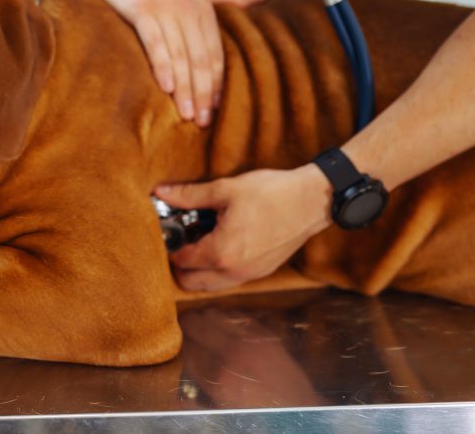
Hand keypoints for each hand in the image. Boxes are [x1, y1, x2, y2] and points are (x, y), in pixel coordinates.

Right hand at [86, 0, 262, 126]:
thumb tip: (261, 0)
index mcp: (204, 8)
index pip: (216, 54)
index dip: (216, 84)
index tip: (216, 110)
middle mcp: (190, 10)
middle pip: (201, 60)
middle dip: (203, 93)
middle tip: (203, 122)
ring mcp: (166, 10)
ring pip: (182, 56)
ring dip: (185, 88)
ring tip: (187, 115)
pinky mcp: (143, 10)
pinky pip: (156, 42)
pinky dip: (163, 65)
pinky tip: (165, 87)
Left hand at [155, 164, 332, 289]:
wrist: (313, 201)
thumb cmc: (272, 193)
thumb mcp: (225, 189)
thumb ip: (189, 195)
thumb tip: (162, 192)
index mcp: (221, 252)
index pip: (180, 260)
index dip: (170, 243)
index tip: (170, 228)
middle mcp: (233, 271)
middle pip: (190, 282)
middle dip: (180, 263)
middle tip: (182, 237)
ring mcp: (249, 275)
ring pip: (210, 285)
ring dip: (198, 269)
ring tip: (201, 239)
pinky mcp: (261, 272)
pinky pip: (228, 280)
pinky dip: (217, 269)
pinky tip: (221, 242)